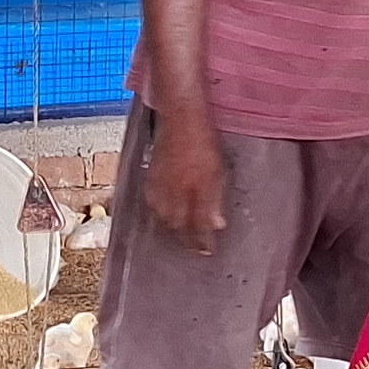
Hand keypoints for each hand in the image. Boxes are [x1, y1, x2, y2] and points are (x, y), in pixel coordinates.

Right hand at [143, 110, 227, 254]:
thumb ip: (215, 200)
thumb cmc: (202, 141)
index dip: (202, 242)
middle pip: (178, 225)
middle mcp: (174, 194)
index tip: (208, 251)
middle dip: (187, 239)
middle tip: (195, 246)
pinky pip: (154, 204)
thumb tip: (216, 225)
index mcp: (193, 193)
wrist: (180, 117)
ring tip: (181, 233)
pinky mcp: (150, 178)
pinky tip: (166, 213)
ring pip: (164, 217)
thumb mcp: (218, 171)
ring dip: (174, 227)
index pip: (197, 227)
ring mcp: (159, 187)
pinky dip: (161, 213)